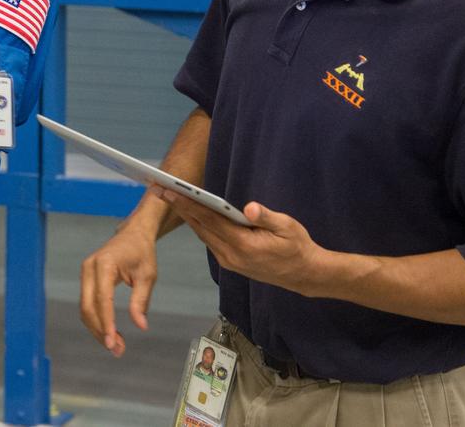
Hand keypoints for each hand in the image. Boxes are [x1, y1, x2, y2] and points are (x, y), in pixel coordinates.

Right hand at [80, 203, 160, 357]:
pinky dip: (96, 320)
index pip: (103, 299)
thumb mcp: (147, 276)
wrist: (132, 235)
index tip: (113, 342)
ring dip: (98, 329)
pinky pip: (87, 304)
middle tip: (118, 350)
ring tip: (116, 346)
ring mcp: (85, 273)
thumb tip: (141, 326)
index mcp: (105, 264)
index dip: (107, 323)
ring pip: (85, 309)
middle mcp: (89, 268)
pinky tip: (110, 333)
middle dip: (101, 331)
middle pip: (88, 307)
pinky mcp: (86, 279)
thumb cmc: (142, 253)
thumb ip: (141, 300)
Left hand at [158, 190, 327, 296]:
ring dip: (186, 216)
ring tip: (171, 198)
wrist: (303, 275)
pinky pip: (209, 241)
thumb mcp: (288, 227)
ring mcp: (229, 262)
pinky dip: (198, 226)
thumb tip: (249, 208)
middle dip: (179, 207)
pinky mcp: (230, 263)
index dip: (188, 205)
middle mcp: (231, 256)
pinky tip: (191, 213)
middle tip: (160, 189)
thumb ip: (267, 217)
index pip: (210, 220)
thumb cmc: (297, 247)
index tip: (170, 192)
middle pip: (200, 227)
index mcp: (244, 245)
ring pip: (202, 235)